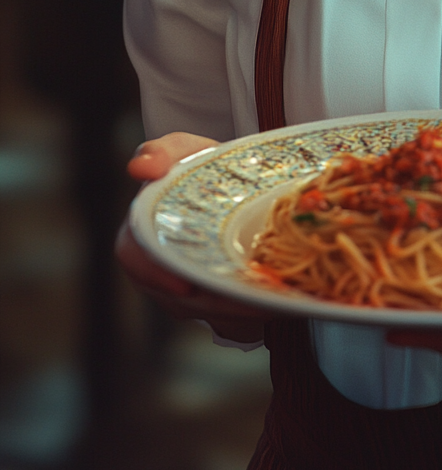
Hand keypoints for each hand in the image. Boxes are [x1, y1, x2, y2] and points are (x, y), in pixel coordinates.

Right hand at [117, 132, 266, 343]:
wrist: (233, 181)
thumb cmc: (200, 165)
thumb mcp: (182, 150)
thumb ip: (160, 152)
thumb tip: (140, 167)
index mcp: (143, 232)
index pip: (134, 257)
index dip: (155, 275)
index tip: (186, 287)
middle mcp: (160, 269)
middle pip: (178, 298)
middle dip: (215, 303)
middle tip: (250, 299)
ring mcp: (186, 291)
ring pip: (207, 313)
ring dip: (238, 312)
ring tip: (272, 302)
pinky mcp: (215, 303)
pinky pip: (229, 319)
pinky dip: (253, 313)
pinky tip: (279, 304)